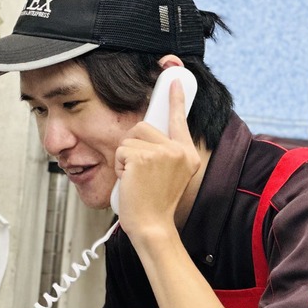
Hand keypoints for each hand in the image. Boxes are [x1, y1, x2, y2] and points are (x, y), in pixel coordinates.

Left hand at [113, 79, 200, 250]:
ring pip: (130, 138)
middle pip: (143, 127)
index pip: (180, 120)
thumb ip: (164, 153)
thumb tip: (147, 133)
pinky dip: (120, 166)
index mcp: (188, 155)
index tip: (174, 80)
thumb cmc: (155, 206)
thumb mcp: (168, 176)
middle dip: (133, 146)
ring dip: (126, 158)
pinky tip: (131, 182)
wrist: (152, 227)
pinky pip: (121, 150)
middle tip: (139, 172)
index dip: (176, 99)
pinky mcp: (144, 157)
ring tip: (136, 179)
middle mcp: (179, 151)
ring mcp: (163, 153)